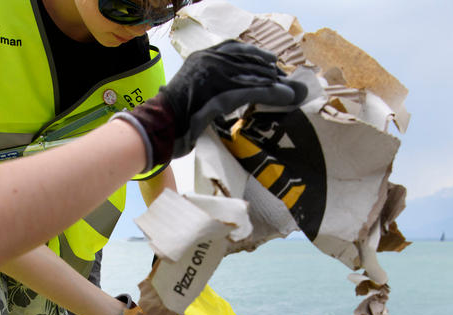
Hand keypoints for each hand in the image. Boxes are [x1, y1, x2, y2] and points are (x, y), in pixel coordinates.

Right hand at [113, 41, 306, 169]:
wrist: (160, 128)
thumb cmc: (172, 118)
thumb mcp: (194, 93)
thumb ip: (211, 86)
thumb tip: (232, 93)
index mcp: (201, 58)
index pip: (234, 48)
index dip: (255, 54)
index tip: (271, 61)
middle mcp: (208, 61)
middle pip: (247, 59)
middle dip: (270, 69)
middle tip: (286, 79)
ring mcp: (214, 76)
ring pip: (253, 74)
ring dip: (276, 82)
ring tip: (293, 90)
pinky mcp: (220, 94)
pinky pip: (253, 91)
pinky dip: (272, 93)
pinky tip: (286, 97)